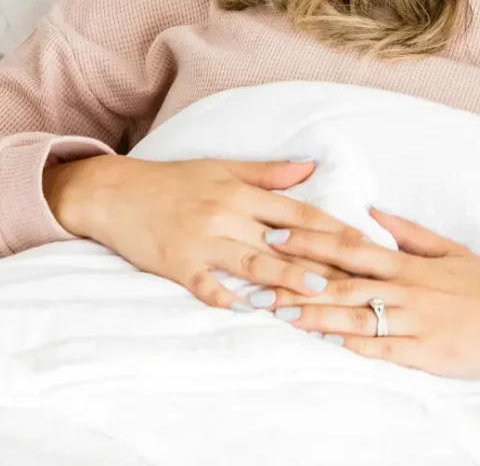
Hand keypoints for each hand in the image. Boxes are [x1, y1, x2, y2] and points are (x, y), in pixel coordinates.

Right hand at [42, 154, 353, 310]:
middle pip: (282, 240)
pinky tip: (250, 311)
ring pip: (251, 262)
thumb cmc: (174, 180)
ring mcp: (201, 241)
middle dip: (321, 257)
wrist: (116, 193)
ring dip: (285, 278)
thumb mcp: (223, 168)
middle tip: (356, 273)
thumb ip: (268, 174)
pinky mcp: (176, 264)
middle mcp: (226, 215)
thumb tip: (311, 169)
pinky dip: (226, 297)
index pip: (297, 211)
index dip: (332, 227)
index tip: (363, 241)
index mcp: (241, 192)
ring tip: (318, 290)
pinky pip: (205, 284)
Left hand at [264, 207, 479, 388]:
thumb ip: (408, 233)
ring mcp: (415, 323)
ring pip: (355, 316)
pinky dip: (351, 344)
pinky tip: (323, 341)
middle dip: (298, 278)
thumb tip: (373, 212)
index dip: (312, 240)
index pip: (352, 247)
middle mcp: (408, 290)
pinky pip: (381, 349)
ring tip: (276, 311)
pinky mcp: (424, 355)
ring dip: (314, 313)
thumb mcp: (450, 250)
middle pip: (344, 281)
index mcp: (410, 265)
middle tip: (257, 275)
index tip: (277, 233)